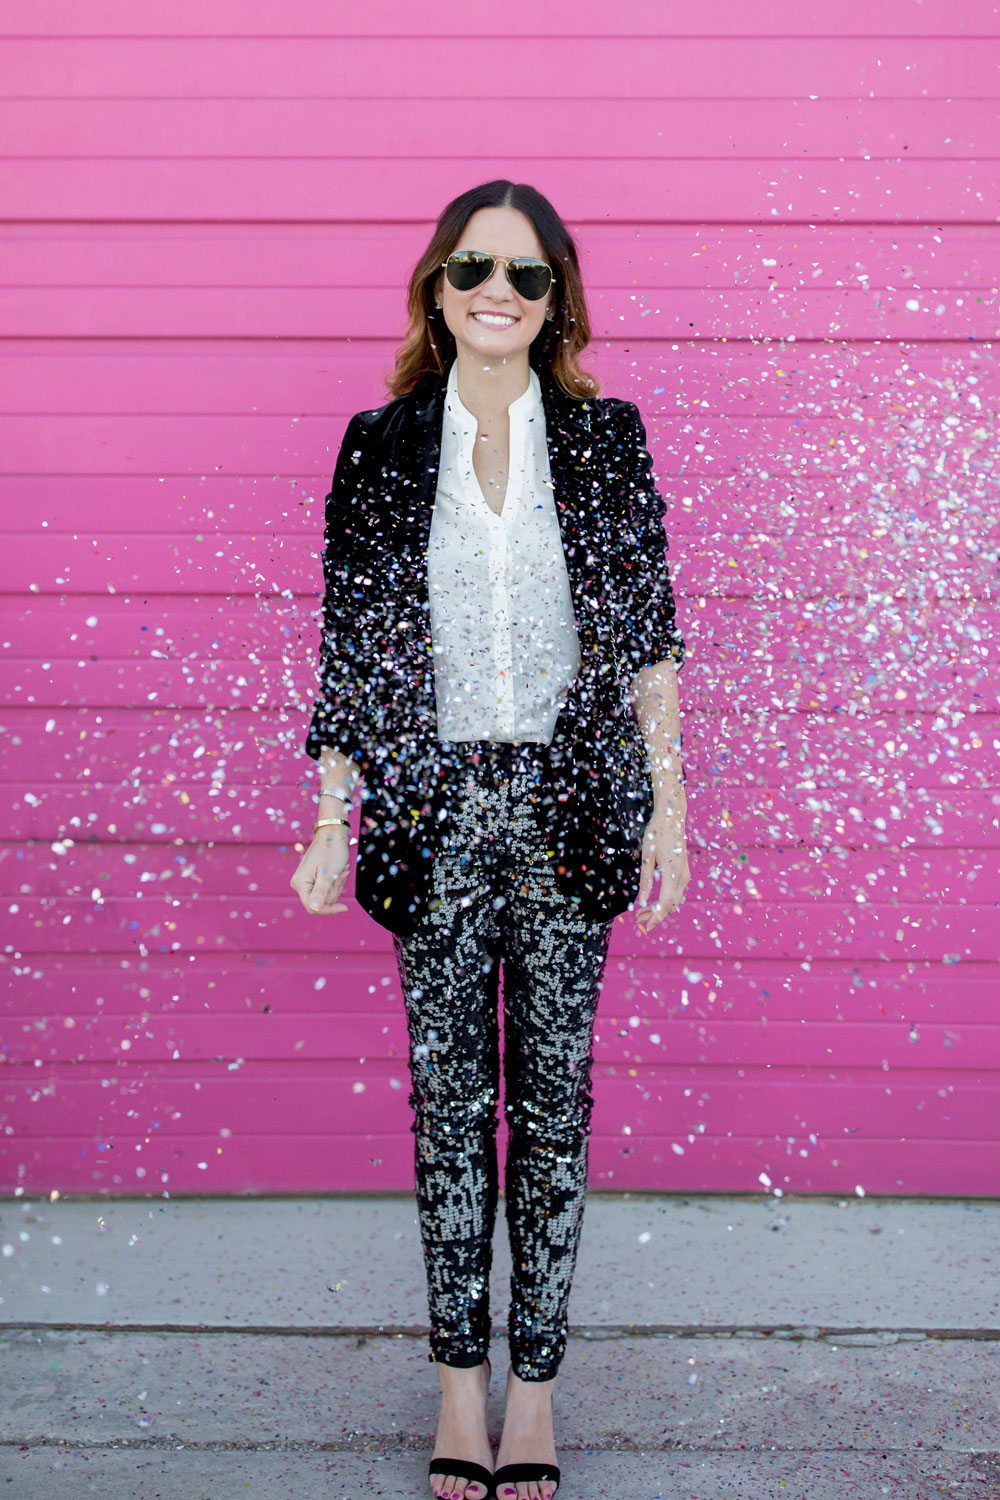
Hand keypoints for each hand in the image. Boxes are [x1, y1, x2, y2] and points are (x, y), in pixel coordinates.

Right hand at [290, 826, 351, 914]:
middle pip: (320, 902)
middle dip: (335, 891)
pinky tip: (341, 870)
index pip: (313, 907)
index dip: (329, 909)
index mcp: (300, 883)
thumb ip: (320, 892)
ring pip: (325, 895)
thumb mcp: (328, 873)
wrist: (332, 833)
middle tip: (342, 874)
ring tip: (342, 870)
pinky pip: (326, 888)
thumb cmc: (331, 850)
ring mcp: (306, 881)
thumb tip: (314, 908)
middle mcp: (300, 884)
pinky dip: (336, 881)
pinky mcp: (313, 879)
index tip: (345, 907)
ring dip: (337, 885)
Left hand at [635, 807, 689, 932]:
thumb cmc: (657, 834)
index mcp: (674, 873)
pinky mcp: (683, 872)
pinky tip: (651, 902)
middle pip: (671, 905)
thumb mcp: (647, 856)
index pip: (665, 903)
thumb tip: (641, 901)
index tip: (645, 926)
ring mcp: (685, 874)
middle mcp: (683, 876)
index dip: (655, 916)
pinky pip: (675, 892)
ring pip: (673, 900)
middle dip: (655, 915)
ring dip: (659, 908)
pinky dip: (663, 900)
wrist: (672, 818)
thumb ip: (645, 880)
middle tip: (639, 922)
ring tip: (641, 914)